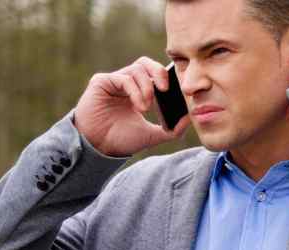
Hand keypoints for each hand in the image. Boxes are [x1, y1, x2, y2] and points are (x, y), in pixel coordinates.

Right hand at [73, 57, 190, 156]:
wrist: (98, 148)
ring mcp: (113, 81)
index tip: (178, 91)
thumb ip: (172, 129)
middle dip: (159, 72)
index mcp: (137, 91)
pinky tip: (139, 106)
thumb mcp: (152, 135)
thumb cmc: (121, 140)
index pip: (154, 73)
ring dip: (146, 88)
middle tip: (165, 89)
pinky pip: (123, 78)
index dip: (167, 77)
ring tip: (147, 107)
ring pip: (136, 70)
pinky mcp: (101, 81)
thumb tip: (190, 119)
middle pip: (145, 63)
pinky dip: (135, 91)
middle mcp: (126, 83)